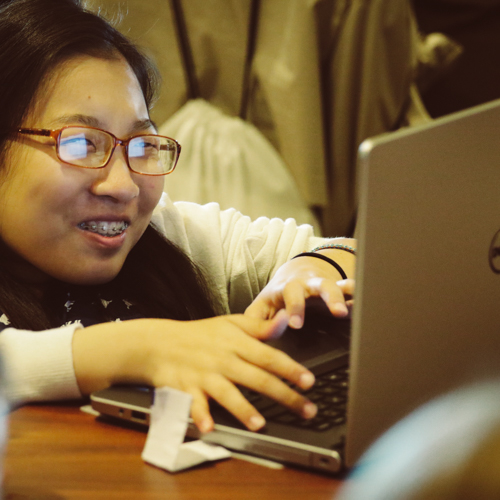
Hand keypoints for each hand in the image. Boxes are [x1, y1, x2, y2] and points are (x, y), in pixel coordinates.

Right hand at [73, 312, 316, 433]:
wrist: (160, 343)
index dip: (291, 369)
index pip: (269, 357)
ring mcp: (205, 376)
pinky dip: (200, 416)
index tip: (309, 382)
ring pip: (228, 393)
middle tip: (306, 410)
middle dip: (285, 396)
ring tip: (260, 424)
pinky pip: (194, 405)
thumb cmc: (200, 334)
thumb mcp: (230, 324)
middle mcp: (224, 360)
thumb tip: (285, 319)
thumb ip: (259, 326)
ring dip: (243, 409)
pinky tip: (209, 427)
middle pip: (258, 379)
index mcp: (236, 343)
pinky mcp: (187, 389)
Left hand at [245, 254, 354, 328]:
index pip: (290, 294)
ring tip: (352, 310)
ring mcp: (323, 285)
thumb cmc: (277, 294)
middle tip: (336, 313)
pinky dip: (356, 295)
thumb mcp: (262, 304)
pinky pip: (350, 289)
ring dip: (344, 296)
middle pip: (318, 286)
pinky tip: (364, 302)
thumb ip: (254, 319)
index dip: (294, 308)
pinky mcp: (338, 289)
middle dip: (327, 298)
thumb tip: (248, 337)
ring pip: (336, 286)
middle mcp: (307, 284)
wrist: (296, 271)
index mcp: (287, 288)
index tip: (296, 323)